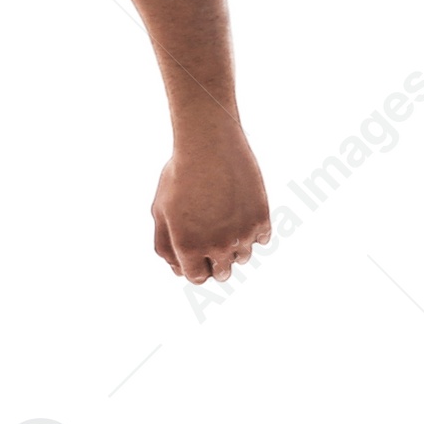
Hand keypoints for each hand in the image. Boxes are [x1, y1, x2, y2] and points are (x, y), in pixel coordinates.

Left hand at [151, 123, 270, 282]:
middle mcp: (216, 247)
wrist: (209, 145)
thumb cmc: (180, 176)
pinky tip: (242, 209)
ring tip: (226, 217)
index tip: (198, 253)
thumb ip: (165, 245)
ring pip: (244, 257)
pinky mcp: (261, 220)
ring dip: (236, 245)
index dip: (196, 267)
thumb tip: (179, 270)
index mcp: (188, 247)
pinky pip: (262, 238)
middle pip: (222, 274)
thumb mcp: (161, 210)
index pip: (197, 278)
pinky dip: (254, 230)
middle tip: (214, 238)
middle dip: (216, 262)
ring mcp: (242, 235)